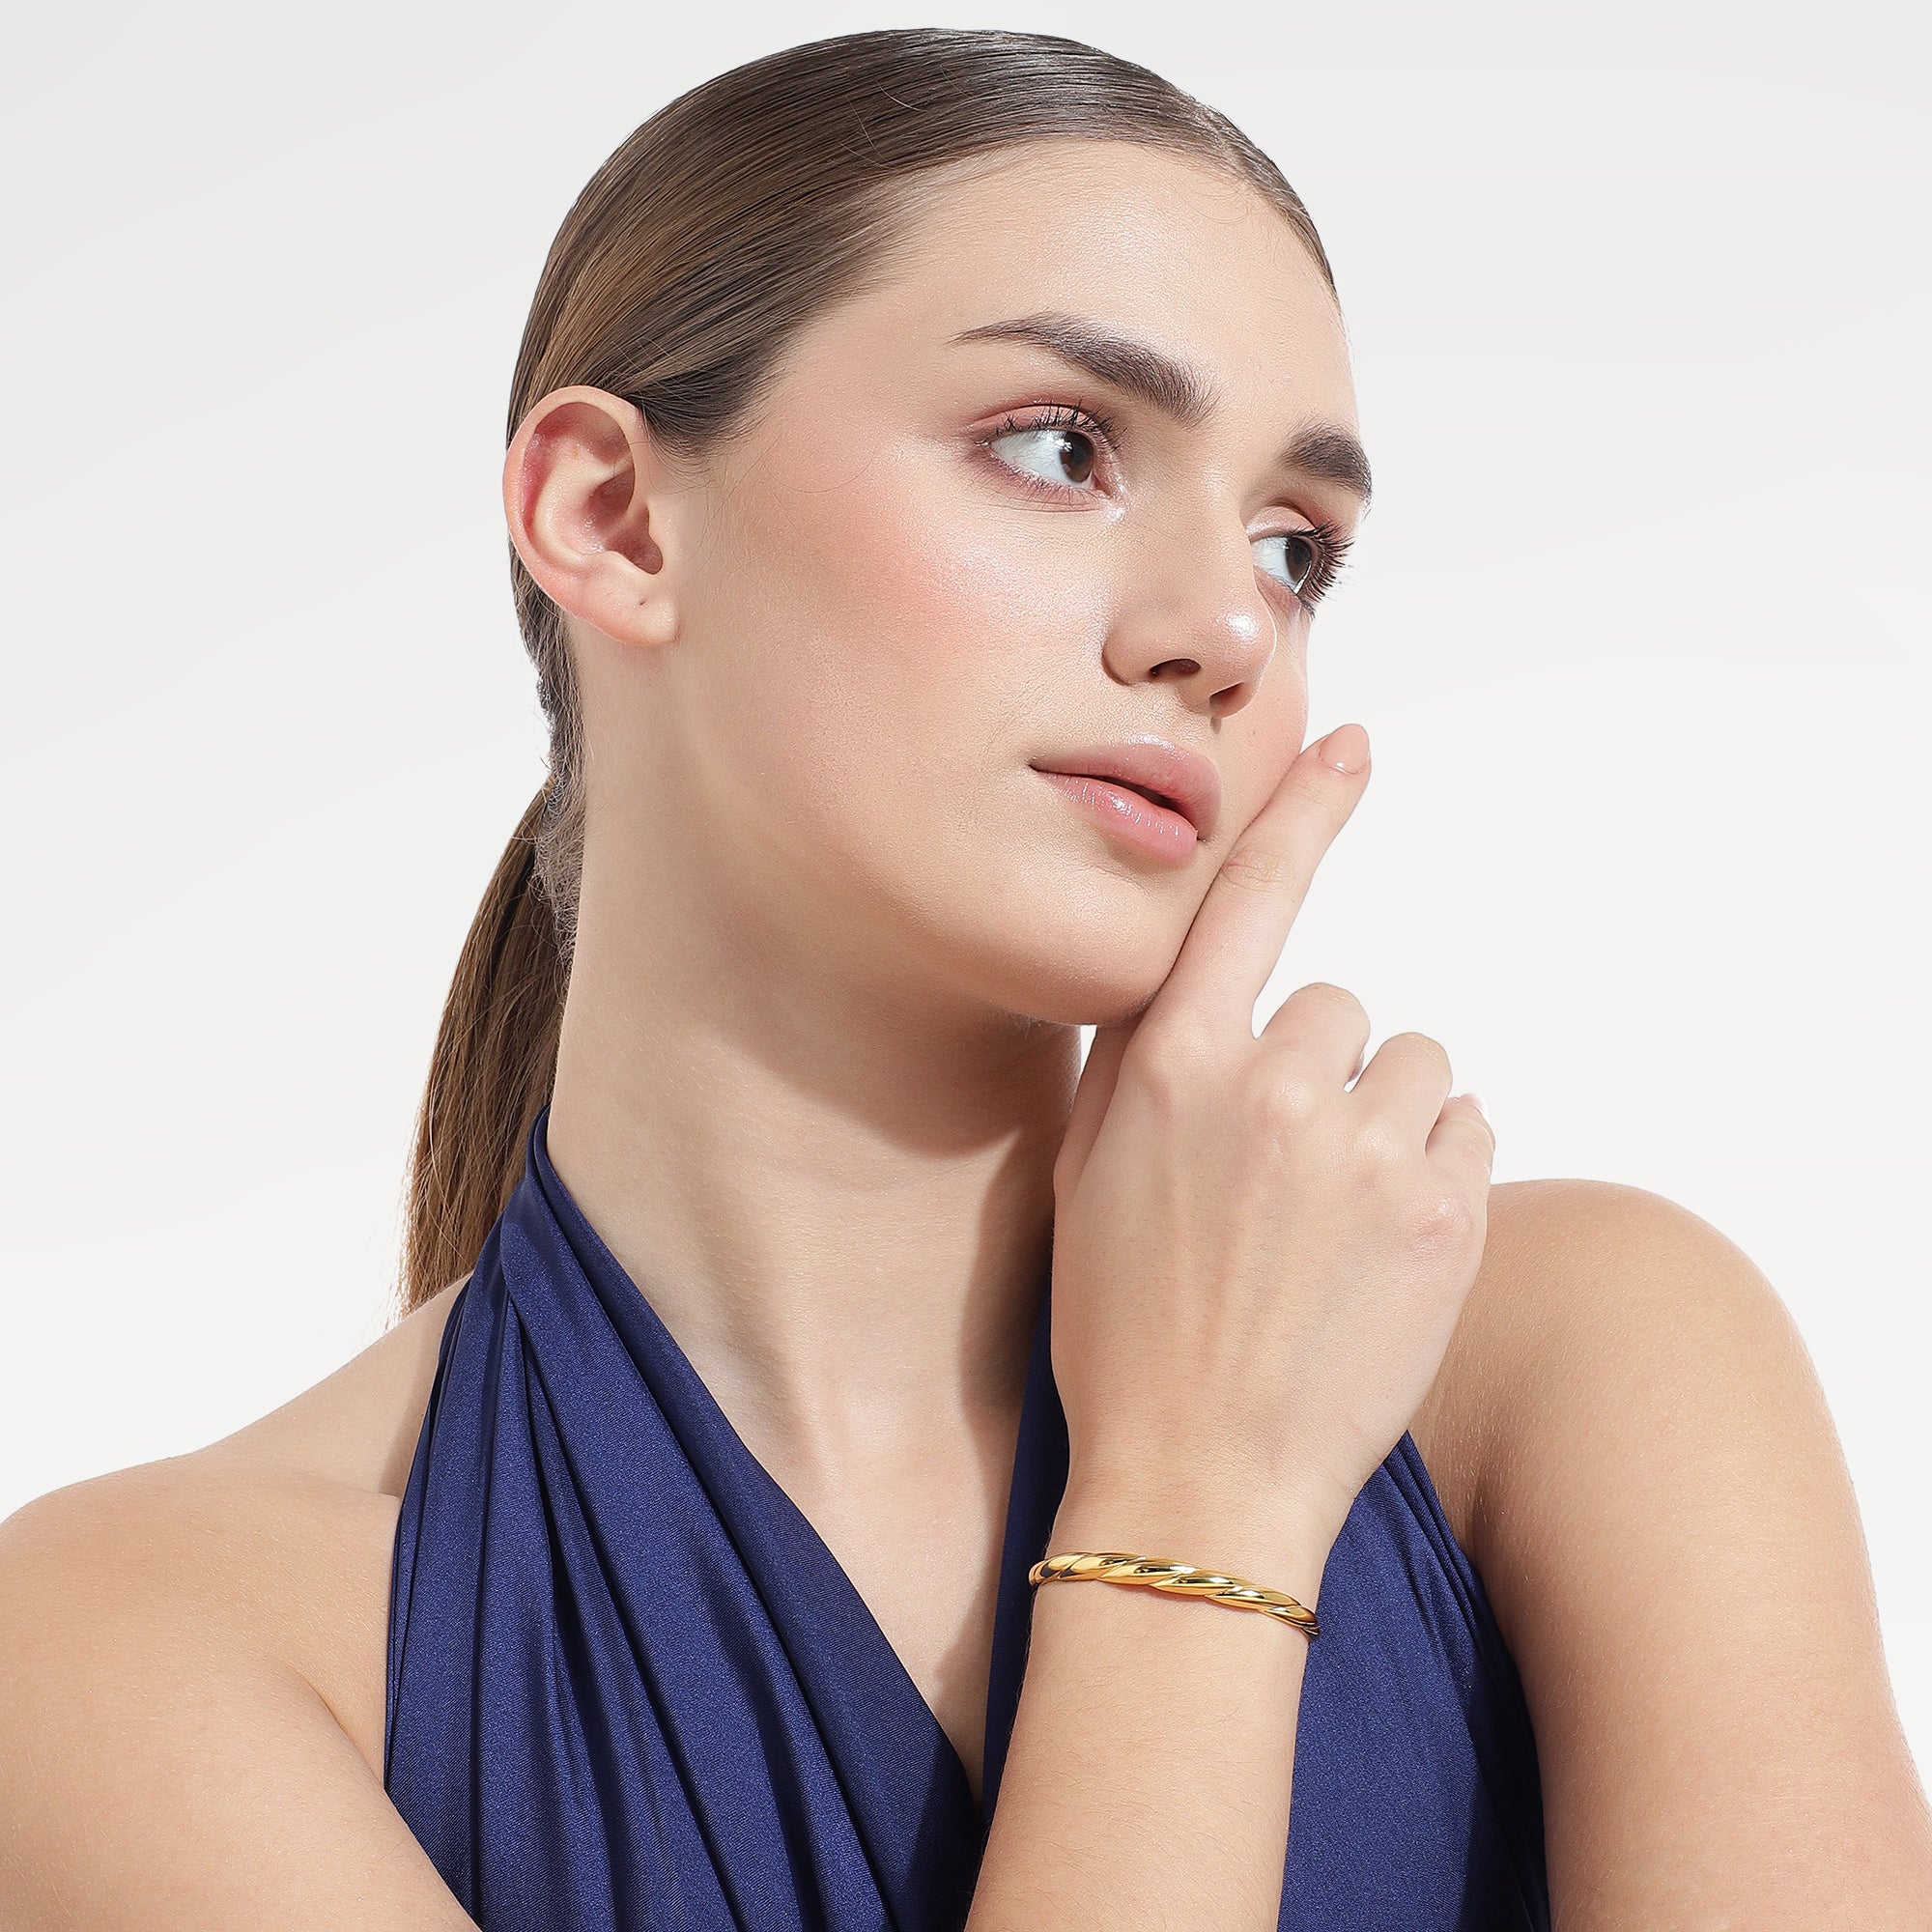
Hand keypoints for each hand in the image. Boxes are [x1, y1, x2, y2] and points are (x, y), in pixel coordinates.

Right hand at [1047, 723, 1494, 1573]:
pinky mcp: (1447, 1214)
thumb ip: (1137, 1061)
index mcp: (1174, 1069)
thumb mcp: (1085, 1174)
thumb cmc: (1123, 1327)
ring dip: (1385, 1121)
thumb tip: (1184, 981)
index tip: (1352, 745)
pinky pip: (1467, 1128)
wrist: (1200, 1481)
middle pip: (1340, 1007)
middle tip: (1282, 1179)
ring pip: (1413, 1066)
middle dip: (1320, 1075)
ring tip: (1333, 1220)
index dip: (1303, 814)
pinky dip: (1437, 1169)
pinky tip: (1384, 1243)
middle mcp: (1274, 1088)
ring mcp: (1368, 1152)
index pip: (1248, 902)